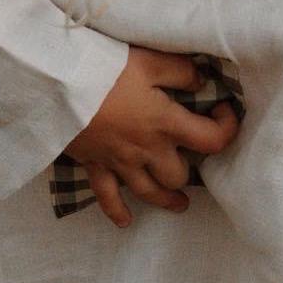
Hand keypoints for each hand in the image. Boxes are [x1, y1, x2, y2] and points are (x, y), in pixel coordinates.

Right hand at [66, 47, 241, 227]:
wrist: (55, 86)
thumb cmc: (103, 70)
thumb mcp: (149, 61)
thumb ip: (180, 72)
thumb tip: (200, 82)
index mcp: (165, 123)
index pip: (211, 140)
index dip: (227, 129)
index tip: (223, 112)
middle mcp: (147, 151)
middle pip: (178, 176)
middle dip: (189, 170)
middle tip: (192, 160)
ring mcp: (119, 163)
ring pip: (149, 193)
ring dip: (167, 200)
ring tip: (179, 203)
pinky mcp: (94, 165)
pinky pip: (107, 198)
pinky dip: (117, 212)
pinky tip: (125, 221)